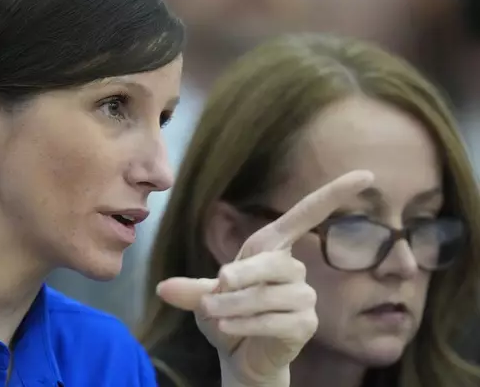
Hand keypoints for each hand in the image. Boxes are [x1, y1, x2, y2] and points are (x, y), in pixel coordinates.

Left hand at [156, 170, 373, 386]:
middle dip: (243, 275)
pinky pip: (276, 320)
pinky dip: (247, 324)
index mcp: (272, 249)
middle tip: (217, 284)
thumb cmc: (226, 316)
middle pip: (274, 263)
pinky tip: (229, 327)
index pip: (306, 215)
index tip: (366, 175)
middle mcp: (293, 270)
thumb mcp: (205, 299)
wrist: (238, 355)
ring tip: (214, 314)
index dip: (333, 194)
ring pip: (269, 295)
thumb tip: (163, 288)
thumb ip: (190, 290)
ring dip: (236, 305)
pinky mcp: (304, 325)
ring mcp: (303, 298)